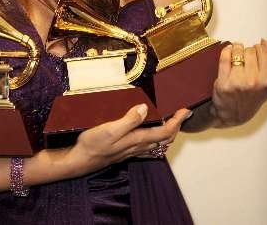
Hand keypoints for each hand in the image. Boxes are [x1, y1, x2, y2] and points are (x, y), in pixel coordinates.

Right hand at [64, 104, 190, 176]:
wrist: (81, 159)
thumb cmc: (93, 143)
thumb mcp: (109, 129)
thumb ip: (128, 120)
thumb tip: (145, 108)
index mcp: (137, 139)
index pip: (165, 131)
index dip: (177, 121)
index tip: (185, 110)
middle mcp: (138, 146)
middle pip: (165, 139)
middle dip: (177, 126)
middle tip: (182, 114)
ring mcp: (133, 150)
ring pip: (158, 144)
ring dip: (169, 133)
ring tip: (172, 121)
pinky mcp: (127, 151)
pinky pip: (148, 147)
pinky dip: (157, 139)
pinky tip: (153, 135)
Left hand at [210, 40, 266, 126]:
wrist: (231, 114)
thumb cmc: (249, 99)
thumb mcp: (265, 84)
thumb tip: (266, 42)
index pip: (265, 52)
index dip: (260, 48)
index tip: (257, 49)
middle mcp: (254, 82)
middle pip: (250, 51)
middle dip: (247, 50)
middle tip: (245, 54)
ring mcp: (238, 82)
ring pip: (237, 52)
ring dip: (236, 48)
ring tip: (236, 52)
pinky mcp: (223, 81)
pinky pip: (224, 57)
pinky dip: (226, 50)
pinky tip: (228, 51)